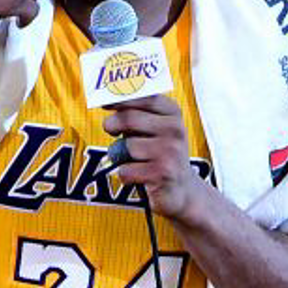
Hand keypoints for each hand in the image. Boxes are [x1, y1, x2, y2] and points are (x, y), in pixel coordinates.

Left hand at [103, 95, 205, 221]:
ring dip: (121, 155)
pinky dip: (125, 175)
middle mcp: (174, 130)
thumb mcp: (154, 128)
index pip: (144, 97)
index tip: (104, 101)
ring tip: (133, 160)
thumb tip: (107, 99)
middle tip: (111, 130)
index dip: (121, 97)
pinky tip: (138, 177)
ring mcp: (170, 152)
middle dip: (113, 124)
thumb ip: (135, 113)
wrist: (183, 190)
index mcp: (172, 113)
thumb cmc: (161, 155)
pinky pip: (126, 170)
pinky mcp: (163, 174)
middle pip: (129, 118)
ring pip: (127, 146)